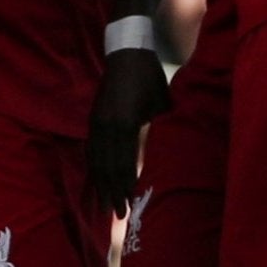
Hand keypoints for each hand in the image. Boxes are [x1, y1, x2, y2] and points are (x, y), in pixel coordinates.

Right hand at [88, 46, 170, 214]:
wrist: (126, 52)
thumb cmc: (149, 77)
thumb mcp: (162, 102)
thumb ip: (163, 127)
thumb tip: (175, 150)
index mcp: (125, 121)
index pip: (124, 162)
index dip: (125, 186)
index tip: (130, 204)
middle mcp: (106, 124)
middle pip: (107, 167)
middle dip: (112, 192)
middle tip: (119, 214)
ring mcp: (97, 121)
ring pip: (96, 160)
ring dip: (101, 184)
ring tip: (106, 204)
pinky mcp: (93, 118)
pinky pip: (91, 149)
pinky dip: (94, 168)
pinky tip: (97, 181)